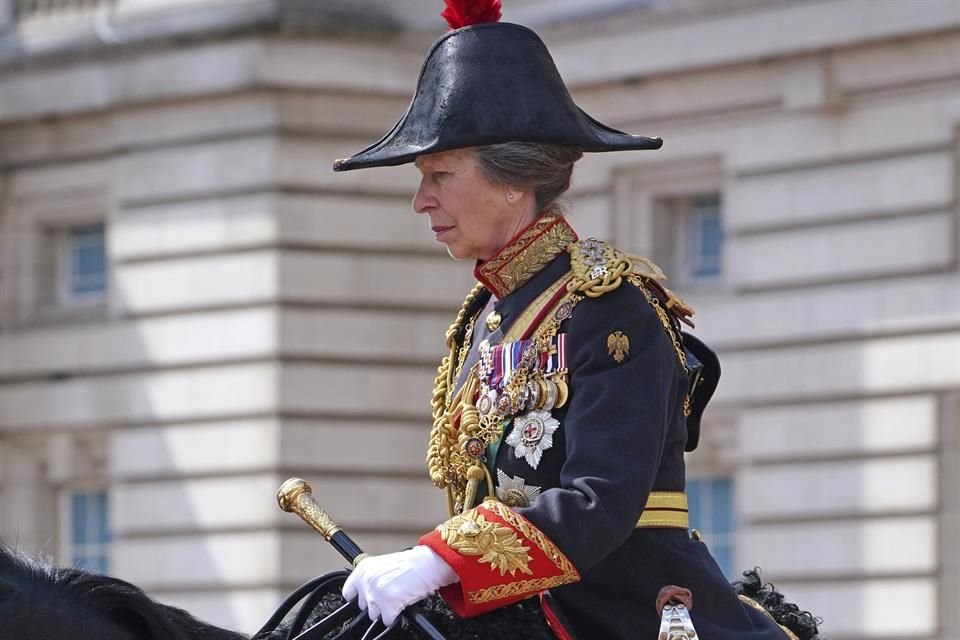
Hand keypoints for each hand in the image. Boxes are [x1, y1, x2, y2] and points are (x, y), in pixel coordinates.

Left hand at [342, 545, 457, 624]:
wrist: (428, 564)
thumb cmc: (411, 564)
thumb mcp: (383, 566)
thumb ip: (371, 578)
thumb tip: (365, 593)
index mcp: (363, 569)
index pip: (348, 593)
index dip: (358, 598)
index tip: (365, 600)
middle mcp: (366, 580)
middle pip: (363, 607)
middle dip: (376, 604)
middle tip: (390, 594)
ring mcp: (376, 593)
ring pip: (374, 615)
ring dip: (386, 610)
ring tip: (398, 597)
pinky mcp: (388, 604)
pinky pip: (387, 621)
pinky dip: (395, 617)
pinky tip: (402, 604)